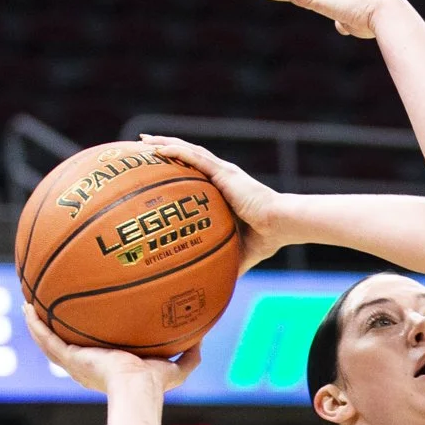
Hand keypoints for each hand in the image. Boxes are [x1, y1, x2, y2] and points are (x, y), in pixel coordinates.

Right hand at [23, 304, 199, 395]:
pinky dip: (35, 325)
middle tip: (49, 309)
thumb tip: (202, 340)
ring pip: (49, 341)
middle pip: (65, 344)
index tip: (84, 322)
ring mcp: (74, 363)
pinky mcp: (69, 358)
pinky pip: (46, 339)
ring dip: (38, 324)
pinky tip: (28, 308)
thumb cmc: (155, 385)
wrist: (137, 389)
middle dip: (56, 328)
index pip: (92, 350)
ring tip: (29, 304)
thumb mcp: (176, 368)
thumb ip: (189, 355)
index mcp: (107, 367)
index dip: (85, 338)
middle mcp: (86, 365)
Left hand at [140, 134, 282, 271]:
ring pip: (188, 151)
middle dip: (166, 147)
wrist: (280, 225)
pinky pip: (195, 158)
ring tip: (145, 140)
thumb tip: (216, 284)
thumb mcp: (241, 251)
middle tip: (144, 144)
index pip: (197, 172)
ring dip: (166, 143)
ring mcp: (223, 172)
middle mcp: (222, 176)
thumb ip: (227, 262)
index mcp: (225, 189)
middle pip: (188, 155)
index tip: (158, 164)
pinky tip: (157, 149)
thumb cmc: (267, 238)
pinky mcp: (225, 173)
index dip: (178, 164)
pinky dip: (176, 152)